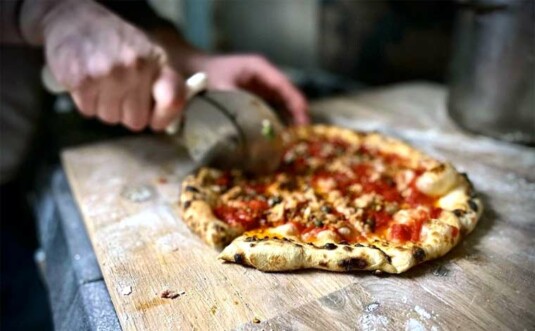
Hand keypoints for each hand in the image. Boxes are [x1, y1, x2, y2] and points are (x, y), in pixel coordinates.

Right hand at [42, 0, 183, 130]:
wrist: (74, 19)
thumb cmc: (117, 42)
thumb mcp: (150, 53)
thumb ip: (165, 83)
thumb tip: (172, 117)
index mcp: (158, 60)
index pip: (173, 100)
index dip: (164, 117)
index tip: (156, 119)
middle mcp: (136, 67)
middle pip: (136, 121)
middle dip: (127, 112)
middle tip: (119, 91)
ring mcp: (108, 74)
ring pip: (111, 118)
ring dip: (105, 107)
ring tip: (102, 83)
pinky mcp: (81, 80)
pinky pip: (89, 111)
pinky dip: (86, 101)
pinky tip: (88, 81)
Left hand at [188, 54, 308, 124]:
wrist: (190, 67)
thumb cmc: (206, 73)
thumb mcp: (221, 87)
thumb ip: (236, 103)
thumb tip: (248, 126)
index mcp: (260, 68)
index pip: (285, 86)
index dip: (296, 104)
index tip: (304, 121)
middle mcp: (264, 76)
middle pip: (287, 95)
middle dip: (296, 114)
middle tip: (301, 135)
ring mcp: (260, 86)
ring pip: (281, 103)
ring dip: (287, 119)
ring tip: (293, 139)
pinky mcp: (254, 97)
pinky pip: (270, 108)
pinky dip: (275, 120)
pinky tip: (277, 136)